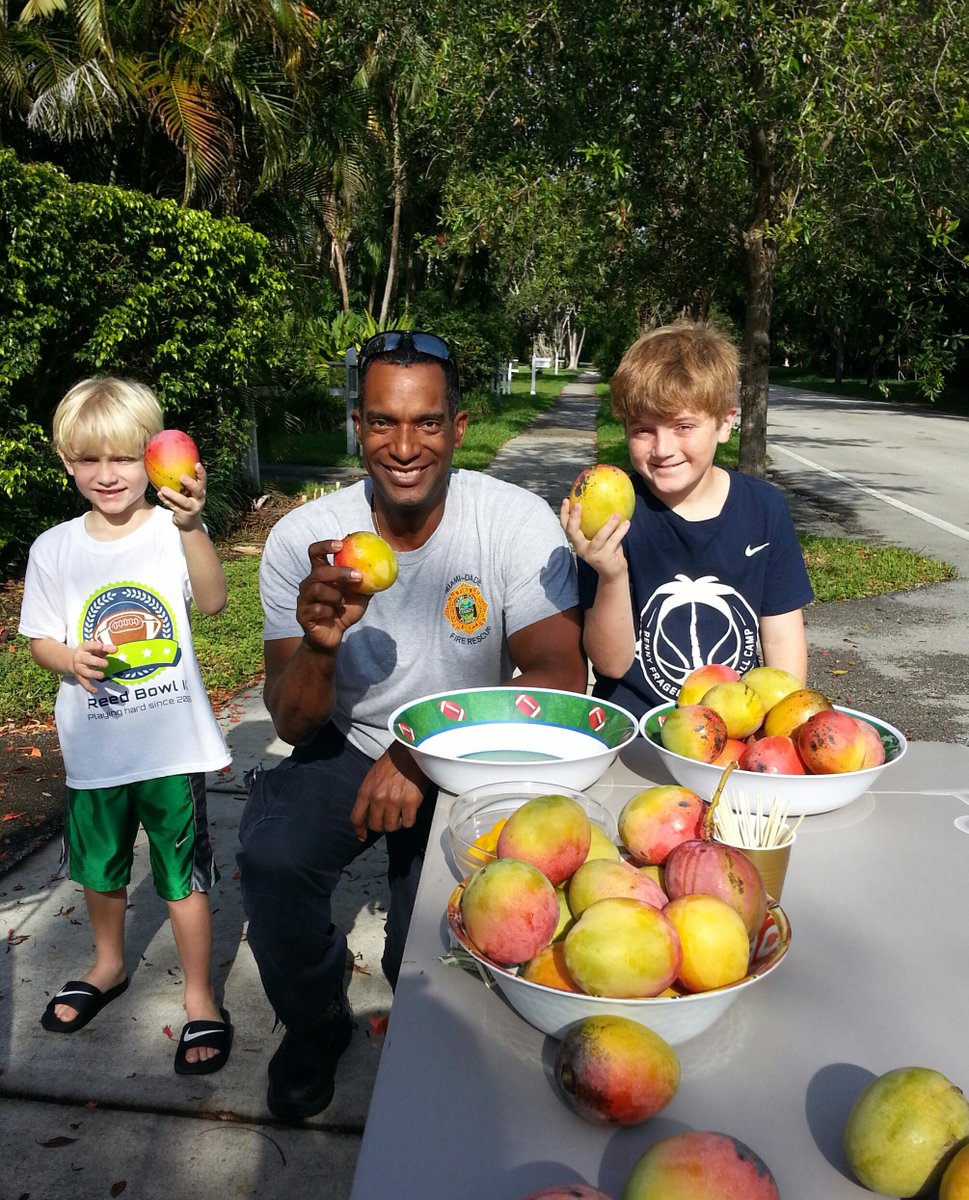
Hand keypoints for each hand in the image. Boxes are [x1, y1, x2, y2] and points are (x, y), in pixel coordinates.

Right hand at [72, 639, 114, 693]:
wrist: (73, 660)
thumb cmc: (90, 653)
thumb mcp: (96, 649)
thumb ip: (106, 648)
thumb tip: (116, 649)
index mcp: (84, 648)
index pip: (89, 646)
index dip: (94, 646)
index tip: (101, 646)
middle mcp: (80, 658)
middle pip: (87, 659)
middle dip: (96, 662)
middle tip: (106, 664)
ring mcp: (79, 668)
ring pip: (84, 672)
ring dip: (93, 674)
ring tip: (102, 675)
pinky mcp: (80, 677)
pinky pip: (84, 683)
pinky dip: (89, 687)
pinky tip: (95, 691)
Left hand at [158, 461, 206, 530]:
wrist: (189, 523)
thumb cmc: (186, 501)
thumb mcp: (188, 492)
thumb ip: (183, 481)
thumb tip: (171, 461)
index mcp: (201, 491)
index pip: (203, 480)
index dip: (201, 473)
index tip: (197, 464)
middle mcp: (199, 499)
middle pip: (197, 491)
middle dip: (190, 483)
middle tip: (182, 477)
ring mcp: (192, 508)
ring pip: (183, 501)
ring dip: (173, 495)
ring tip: (163, 489)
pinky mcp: (184, 515)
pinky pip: (173, 506)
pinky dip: (166, 500)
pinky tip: (159, 494)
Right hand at [296, 539, 371, 653]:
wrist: (332, 636)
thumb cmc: (344, 612)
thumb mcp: (359, 596)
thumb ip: (366, 582)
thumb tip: (383, 567)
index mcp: (320, 575)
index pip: (316, 553)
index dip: (325, 546)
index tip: (340, 545)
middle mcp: (309, 584)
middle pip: (319, 571)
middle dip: (339, 572)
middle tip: (357, 575)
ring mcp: (303, 599)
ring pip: (317, 590)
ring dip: (335, 595)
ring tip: (342, 603)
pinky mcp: (302, 615)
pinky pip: (316, 609)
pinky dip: (329, 611)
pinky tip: (334, 615)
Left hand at [349, 742, 427, 840]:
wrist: (411, 751)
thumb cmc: (392, 762)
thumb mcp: (372, 776)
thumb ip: (369, 794)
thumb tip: (369, 812)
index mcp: (366, 791)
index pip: (357, 818)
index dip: (359, 830)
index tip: (362, 836)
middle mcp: (378, 798)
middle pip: (376, 826)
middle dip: (382, 825)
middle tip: (388, 819)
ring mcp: (395, 801)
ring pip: (392, 827)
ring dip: (396, 823)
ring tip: (400, 814)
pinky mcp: (411, 802)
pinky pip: (408, 822)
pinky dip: (409, 820)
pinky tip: (410, 811)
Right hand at [559, 497, 629, 581]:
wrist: (612, 573)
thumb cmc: (607, 551)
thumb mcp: (599, 538)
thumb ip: (597, 525)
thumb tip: (603, 501)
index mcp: (578, 542)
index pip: (566, 527)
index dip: (564, 514)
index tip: (566, 500)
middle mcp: (581, 548)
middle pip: (573, 531)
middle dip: (574, 517)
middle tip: (579, 504)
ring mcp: (591, 554)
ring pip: (599, 536)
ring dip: (609, 525)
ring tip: (617, 514)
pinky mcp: (603, 559)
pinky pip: (613, 542)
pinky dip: (621, 531)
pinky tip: (627, 523)